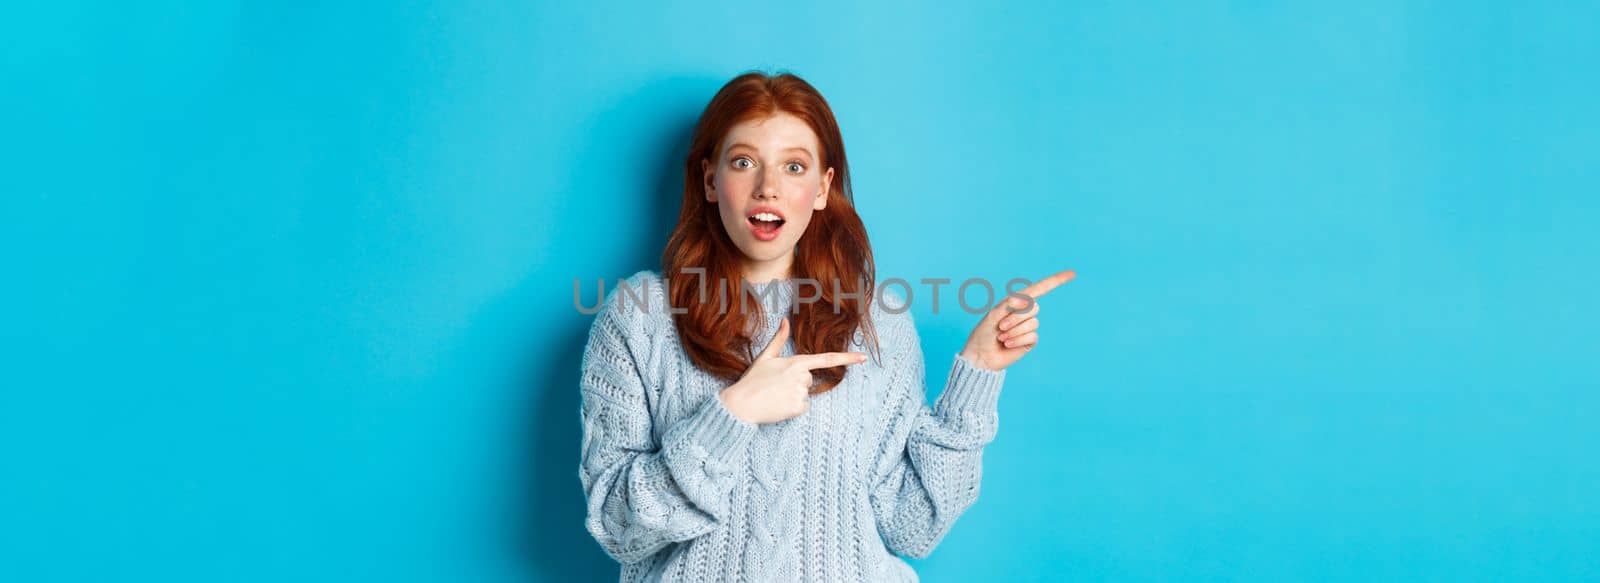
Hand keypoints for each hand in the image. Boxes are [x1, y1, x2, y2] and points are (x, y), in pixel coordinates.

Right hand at [719, 317, 866, 423]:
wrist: (741, 404)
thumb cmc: (752, 380)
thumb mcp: (765, 357)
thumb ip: (779, 339)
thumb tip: (785, 320)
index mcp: (796, 362)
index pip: (827, 359)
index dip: (848, 358)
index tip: (863, 357)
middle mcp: (802, 377)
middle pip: (809, 379)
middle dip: (796, 382)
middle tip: (777, 384)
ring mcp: (801, 393)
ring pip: (805, 394)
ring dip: (793, 395)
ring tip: (775, 395)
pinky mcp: (799, 408)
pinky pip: (802, 407)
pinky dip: (792, 408)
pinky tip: (778, 405)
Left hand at [959, 269, 1075, 370]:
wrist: (981, 356)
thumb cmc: (983, 333)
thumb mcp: (994, 314)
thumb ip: (1011, 305)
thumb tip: (1029, 300)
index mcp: (1015, 302)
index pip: (1038, 289)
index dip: (1055, 281)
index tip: (1072, 274)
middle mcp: (1024, 313)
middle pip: (1034, 307)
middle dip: (1015, 317)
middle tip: (1000, 326)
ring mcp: (1028, 327)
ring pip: (1033, 323)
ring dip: (1014, 331)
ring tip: (1001, 336)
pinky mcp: (1030, 341)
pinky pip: (1032, 336)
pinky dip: (1017, 340)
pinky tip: (1007, 344)